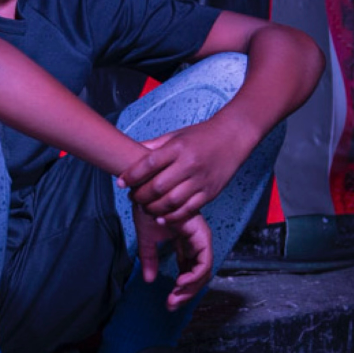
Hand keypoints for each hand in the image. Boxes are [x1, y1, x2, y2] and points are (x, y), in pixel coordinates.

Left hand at [119, 113, 259, 227]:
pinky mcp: (210, 193)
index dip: (131, 175)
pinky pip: (188, 210)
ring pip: (172, 202)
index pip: (149, 163)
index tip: (120, 183)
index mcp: (178, 147)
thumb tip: (130, 152)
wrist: (233, 137)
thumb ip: (153, 146)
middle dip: (141, 196)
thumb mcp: (176, 135)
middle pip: (158, 186)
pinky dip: (172, 217)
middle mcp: (189, 164)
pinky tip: (161, 217)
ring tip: (145, 208)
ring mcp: (200, 180)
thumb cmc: (201, 135)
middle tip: (133, 197)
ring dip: (154, 209)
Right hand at [135, 201, 213, 309]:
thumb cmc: (146, 207)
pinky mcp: (200, 235)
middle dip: (187, 293)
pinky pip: (204, 261)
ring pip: (205, 271)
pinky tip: (181, 282)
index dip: (183, 288)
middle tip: (172, 304)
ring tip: (176, 296)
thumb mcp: (146, 238)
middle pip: (200, 274)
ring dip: (191, 287)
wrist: (145, 188)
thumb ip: (149, 258)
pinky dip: (195, 275)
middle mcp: (197, 240)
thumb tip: (148, 279)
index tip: (169, 299)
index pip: (191, 270)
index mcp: (187, 241)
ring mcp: (200, 237)